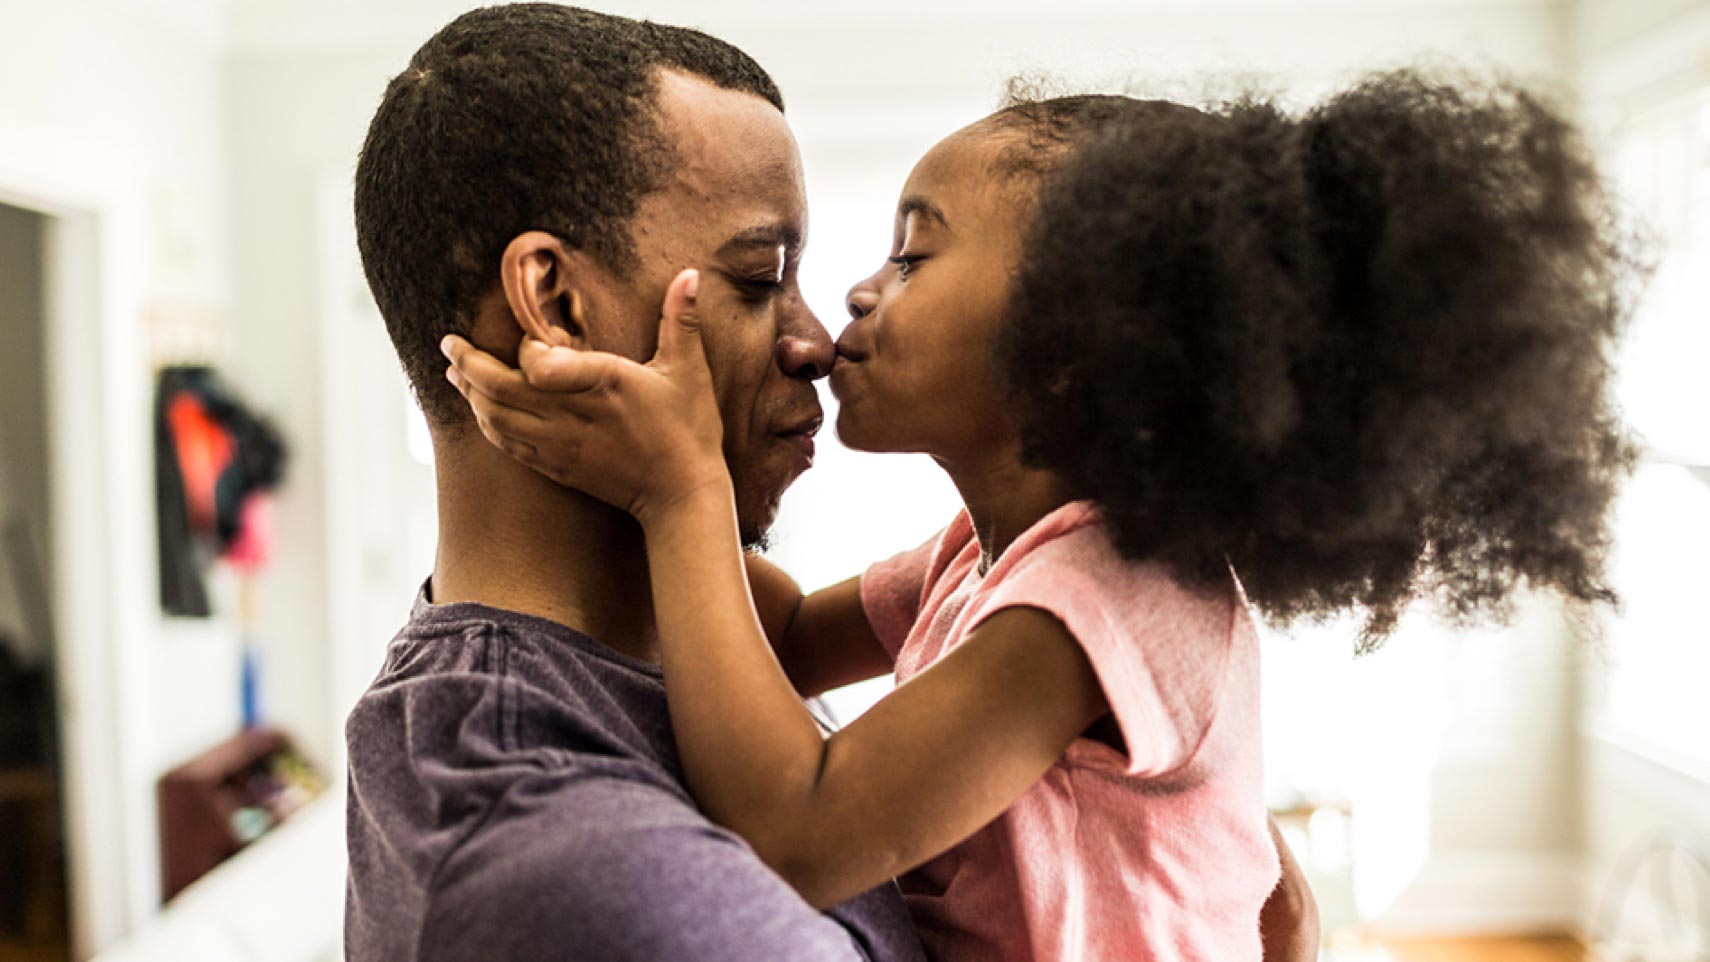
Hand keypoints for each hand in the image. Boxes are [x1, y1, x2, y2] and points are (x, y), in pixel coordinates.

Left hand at [442, 268, 730, 521]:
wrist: (682, 494)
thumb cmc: (689, 429)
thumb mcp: (689, 370)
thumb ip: (682, 319)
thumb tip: (691, 273)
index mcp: (603, 383)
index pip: (538, 363)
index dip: (525, 348)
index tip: (528, 339)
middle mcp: (574, 415)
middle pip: (501, 389)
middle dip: (468, 364)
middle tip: (448, 343)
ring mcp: (562, 445)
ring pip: (497, 419)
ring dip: (471, 395)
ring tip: (454, 374)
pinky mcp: (558, 468)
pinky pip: (508, 446)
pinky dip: (487, 426)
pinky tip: (481, 412)